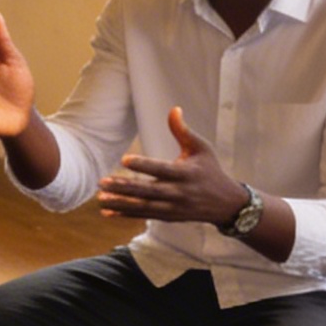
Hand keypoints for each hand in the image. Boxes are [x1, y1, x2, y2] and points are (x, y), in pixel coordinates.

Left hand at [96, 107, 247, 226]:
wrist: (225, 203)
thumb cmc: (210, 170)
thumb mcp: (201, 148)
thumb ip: (183, 131)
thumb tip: (174, 109)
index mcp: (186, 174)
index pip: (162, 169)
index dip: (144, 165)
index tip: (125, 159)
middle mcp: (178, 193)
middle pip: (148, 191)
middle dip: (125, 187)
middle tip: (103, 182)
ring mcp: (172, 208)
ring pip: (143, 206)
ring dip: (120, 203)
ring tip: (100, 198)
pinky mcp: (167, 217)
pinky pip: (144, 216)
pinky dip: (125, 215)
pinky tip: (106, 212)